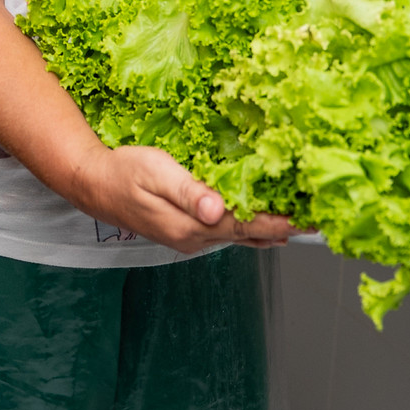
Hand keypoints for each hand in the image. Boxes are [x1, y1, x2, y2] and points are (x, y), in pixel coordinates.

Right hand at [69, 144, 293, 254]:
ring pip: (239, 236)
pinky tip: (265, 230)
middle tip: (316, 222)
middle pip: (247, 234)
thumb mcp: (156, 173)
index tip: (307, 220)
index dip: (278, 221)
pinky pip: (227, 233)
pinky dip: (250, 229)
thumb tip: (218, 210)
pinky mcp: (186, 232)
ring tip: (300, 226)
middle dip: (282, 227)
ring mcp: (190, 238)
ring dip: (269, 231)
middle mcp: (194, 238)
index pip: (245, 224)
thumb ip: (189, 192)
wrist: (94, 184)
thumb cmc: (123, 171)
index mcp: (190, 225)